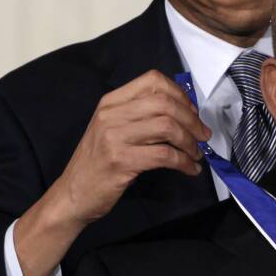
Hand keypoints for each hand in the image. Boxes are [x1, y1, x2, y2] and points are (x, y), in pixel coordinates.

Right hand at [53, 69, 211, 224]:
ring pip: (167, 127)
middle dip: (192, 120)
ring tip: (196, 154)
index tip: (192, 112)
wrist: (73, 194)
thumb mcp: (113, 129)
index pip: (153, 80)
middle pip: (165, 103)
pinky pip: (164, 156)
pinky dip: (184, 162)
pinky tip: (190, 168)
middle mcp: (111, 114)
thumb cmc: (98, 161)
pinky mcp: (121, 161)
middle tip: (202, 136)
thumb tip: (184, 111)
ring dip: (190, 142)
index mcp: (111, 102)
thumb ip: (140, 115)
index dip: (180, 94)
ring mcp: (114, 137)